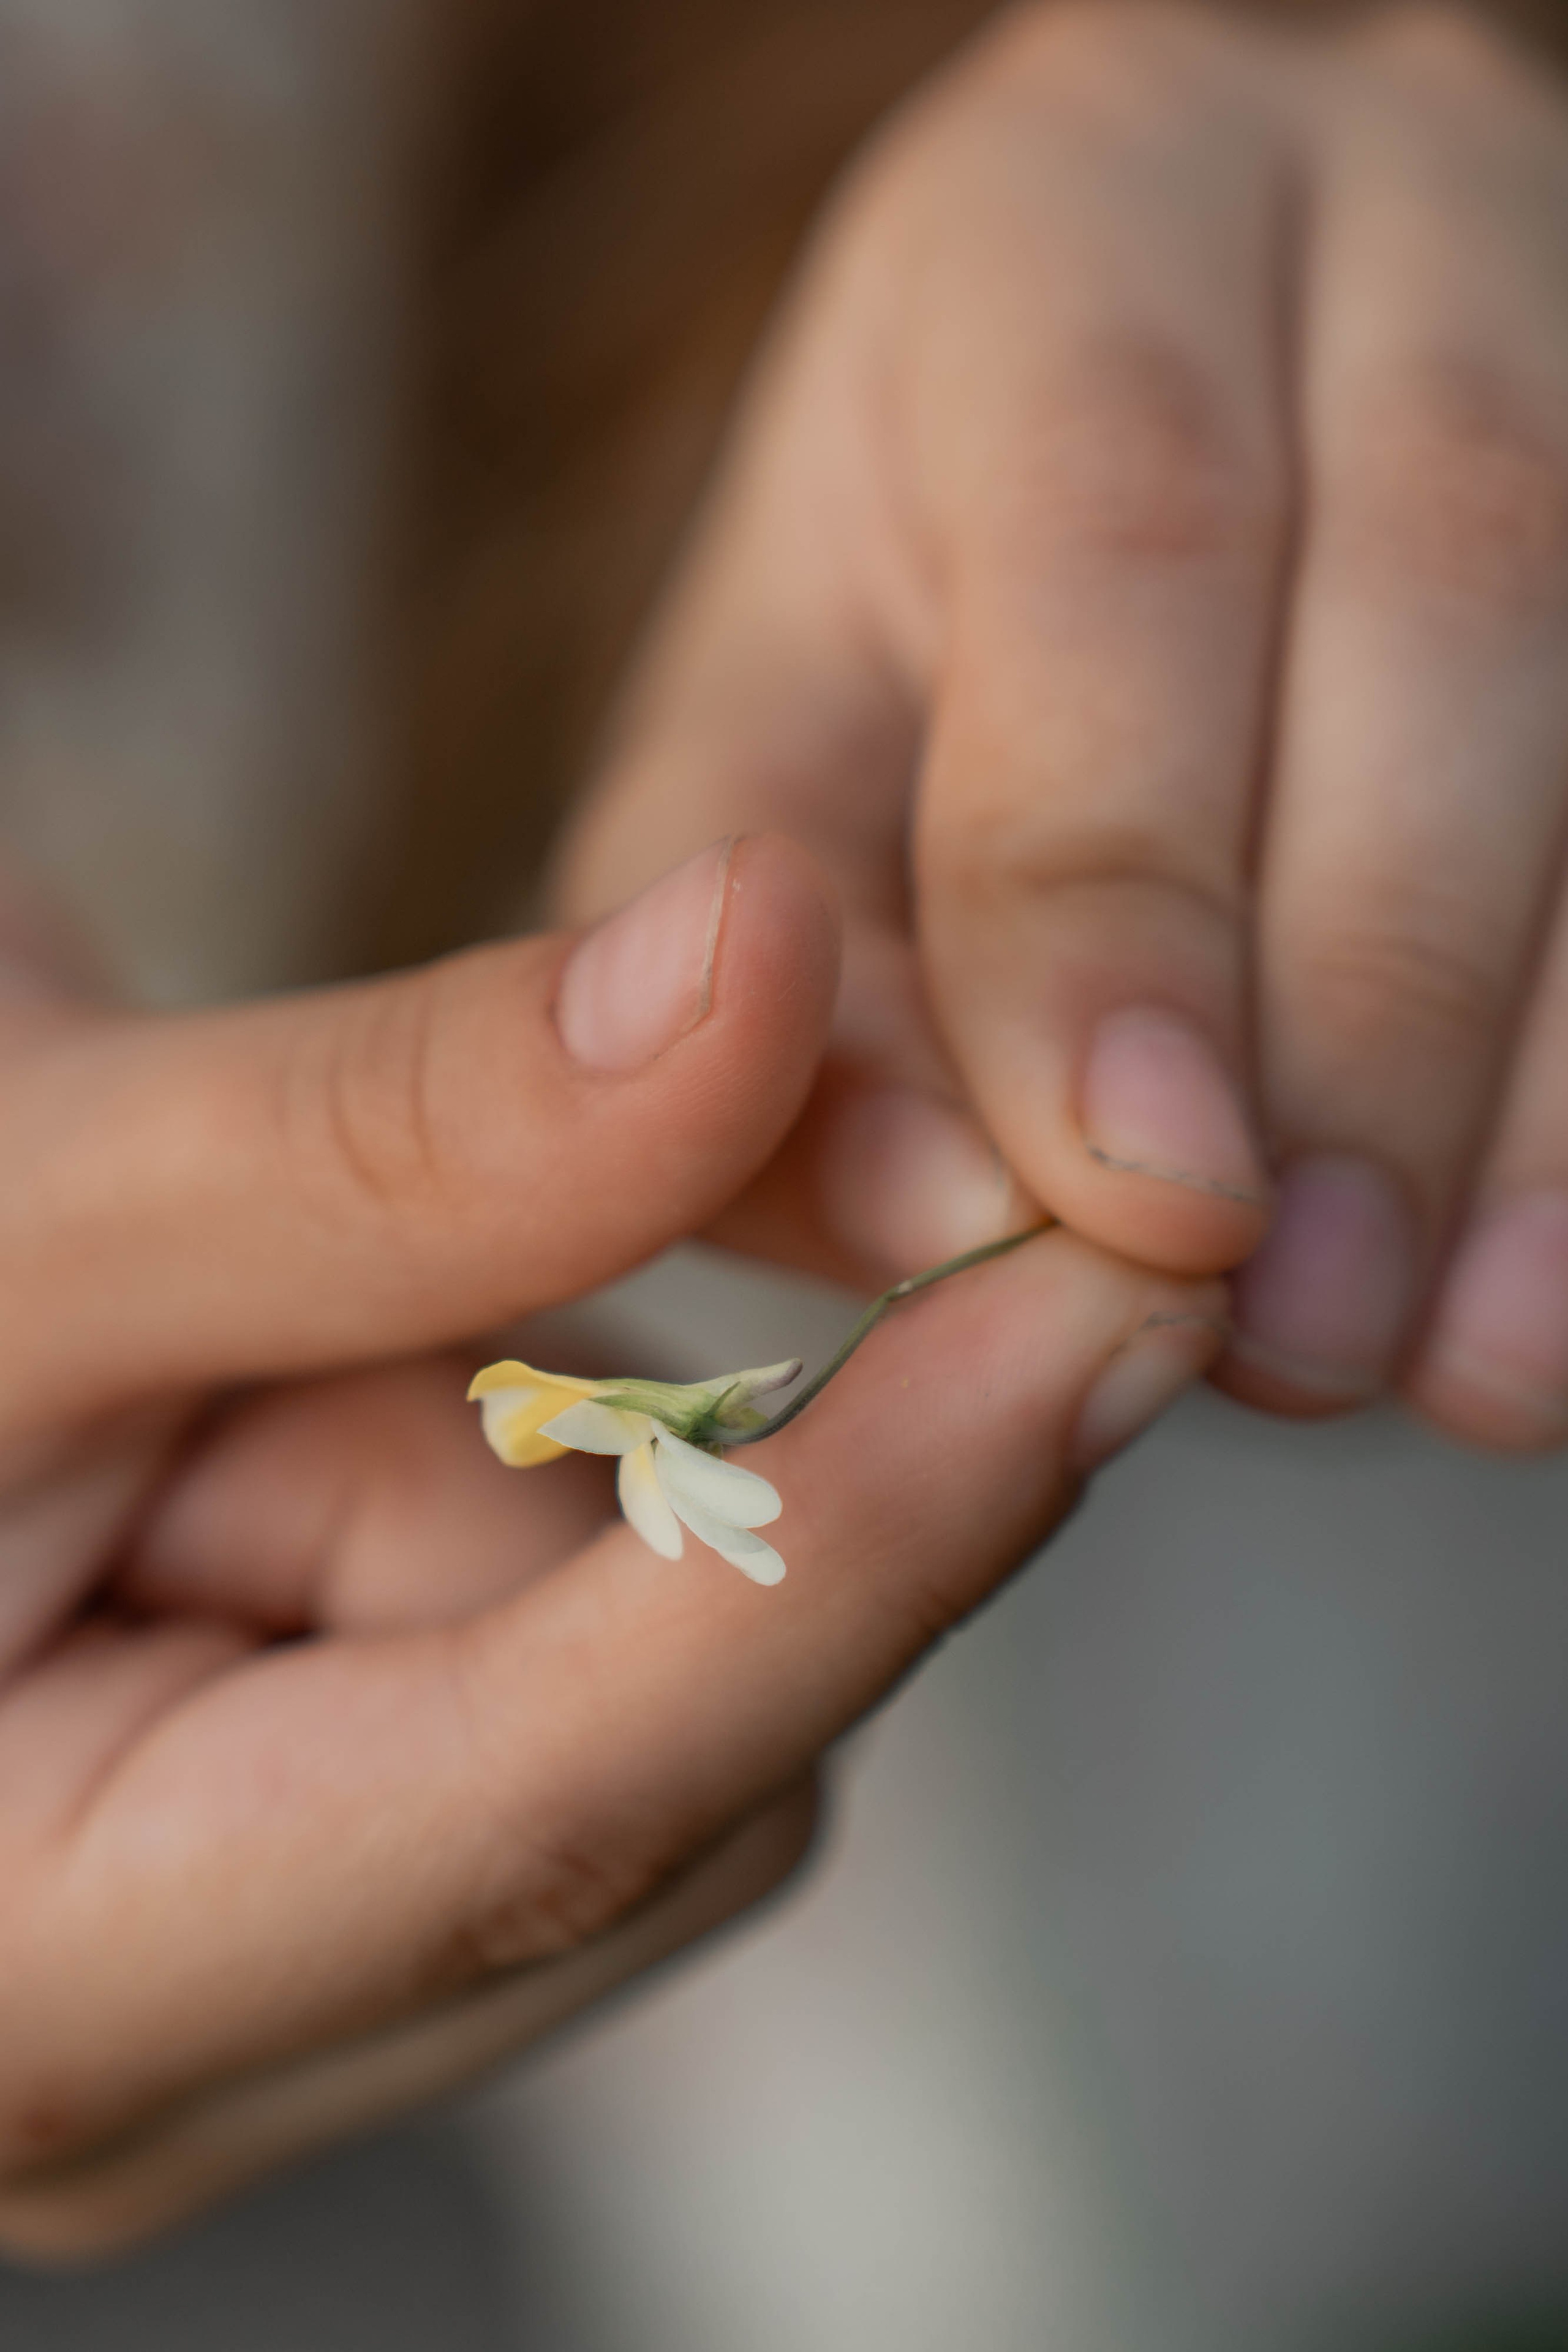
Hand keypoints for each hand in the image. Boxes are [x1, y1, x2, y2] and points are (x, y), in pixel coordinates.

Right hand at [0, 842, 1221, 2252]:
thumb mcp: (35, 1201)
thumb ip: (396, 1133)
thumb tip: (764, 961)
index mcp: (50, 1971)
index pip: (566, 1810)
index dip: (865, 1545)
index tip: (1116, 1296)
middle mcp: (190, 2041)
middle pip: (665, 1782)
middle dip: (634, 1477)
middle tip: (457, 1236)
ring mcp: (279, 1968)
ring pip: (654, 1712)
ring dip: (554, 1461)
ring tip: (278, 1343)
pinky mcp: (351, 1857)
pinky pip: (595, 1667)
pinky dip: (543, 1482)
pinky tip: (346, 1395)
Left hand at [557, 2, 1567, 1451]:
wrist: (1141, 432)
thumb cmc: (913, 613)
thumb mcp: (778, 731)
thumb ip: (792, 959)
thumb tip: (943, 1218)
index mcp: (1066, 222)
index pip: (1120, 522)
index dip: (1130, 886)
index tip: (1135, 1197)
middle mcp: (1370, 207)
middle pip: (1443, 584)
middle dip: (1367, 1003)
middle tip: (1287, 1324)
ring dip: (1545, 1076)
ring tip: (1450, 1355)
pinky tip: (1552, 1281)